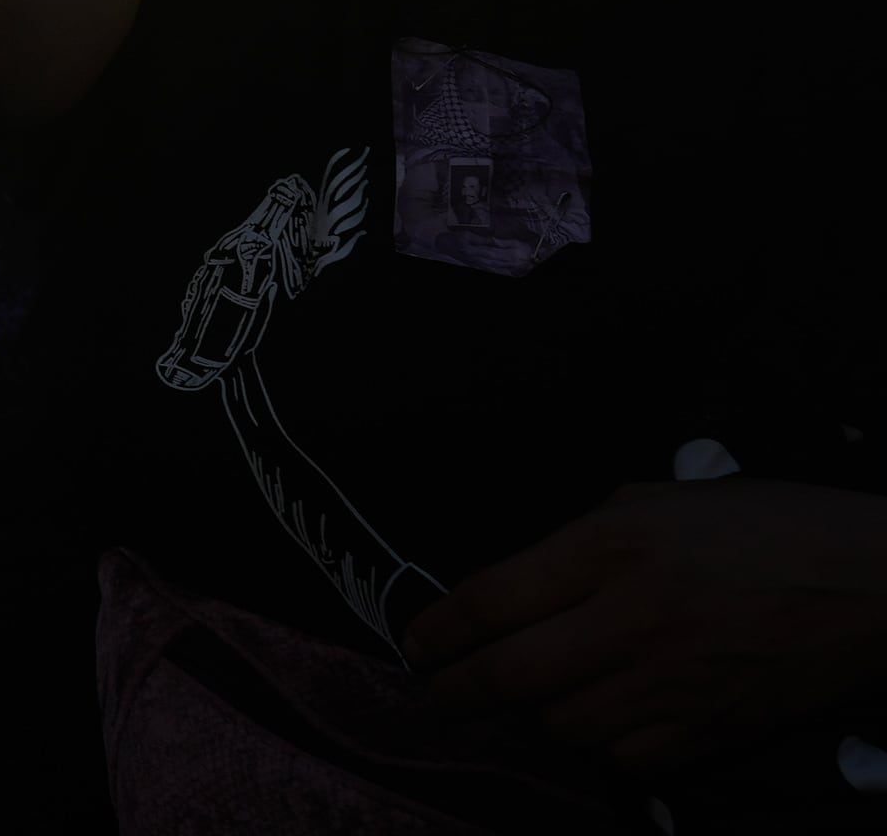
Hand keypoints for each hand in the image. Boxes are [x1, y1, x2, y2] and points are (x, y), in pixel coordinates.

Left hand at [409, 477, 886, 774]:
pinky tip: (594, 724)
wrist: (874, 583)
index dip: (438, 629)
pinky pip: (625, 758)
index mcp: (611, 547)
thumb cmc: (771, 525)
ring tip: (523, 702)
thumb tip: (529, 582)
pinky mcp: (710, 730)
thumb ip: (586, 540)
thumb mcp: (662, 499)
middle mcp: (630, 619)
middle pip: (510, 674)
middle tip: (433, 694)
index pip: (491, 598)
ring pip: (562, 725)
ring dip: (532, 717)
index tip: (415, 644)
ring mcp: (671, 683)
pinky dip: (597, 745)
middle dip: (456, 691)